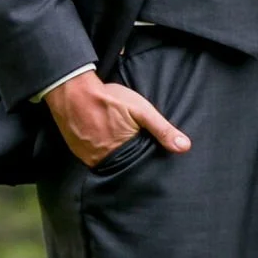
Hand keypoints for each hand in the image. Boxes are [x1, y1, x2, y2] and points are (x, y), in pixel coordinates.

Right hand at [43, 69, 189, 169]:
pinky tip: (103, 142)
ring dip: (114, 157)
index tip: (149, 156)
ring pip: (107, 164)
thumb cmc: (109, 99)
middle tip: (134, 149)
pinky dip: (99, 153)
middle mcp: (104, 160)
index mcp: (123, 152)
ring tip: (119, 146)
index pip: (139, 165)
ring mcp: (88, 157)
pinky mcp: (77, 152)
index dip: (145, 160)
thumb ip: (162, 129)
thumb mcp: (141, 110)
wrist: (72, 91)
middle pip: (122, 166)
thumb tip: (185, 147)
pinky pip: (92, 158)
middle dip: (130, 161)